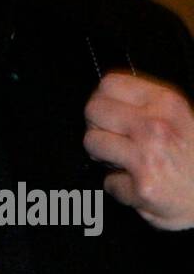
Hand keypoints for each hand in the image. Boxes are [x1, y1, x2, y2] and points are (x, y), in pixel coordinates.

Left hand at [83, 71, 193, 229]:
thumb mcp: (179, 117)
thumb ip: (148, 107)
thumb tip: (108, 100)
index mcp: (166, 103)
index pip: (110, 84)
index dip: (103, 101)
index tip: (109, 115)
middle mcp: (155, 125)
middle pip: (94, 110)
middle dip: (97, 125)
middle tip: (113, 140)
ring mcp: (148, 156)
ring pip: (92, 142)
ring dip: (103, 156)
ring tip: (124, 163)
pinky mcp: (144, 187)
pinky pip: (109, 182)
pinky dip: (121, 189)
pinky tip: (138, 186)